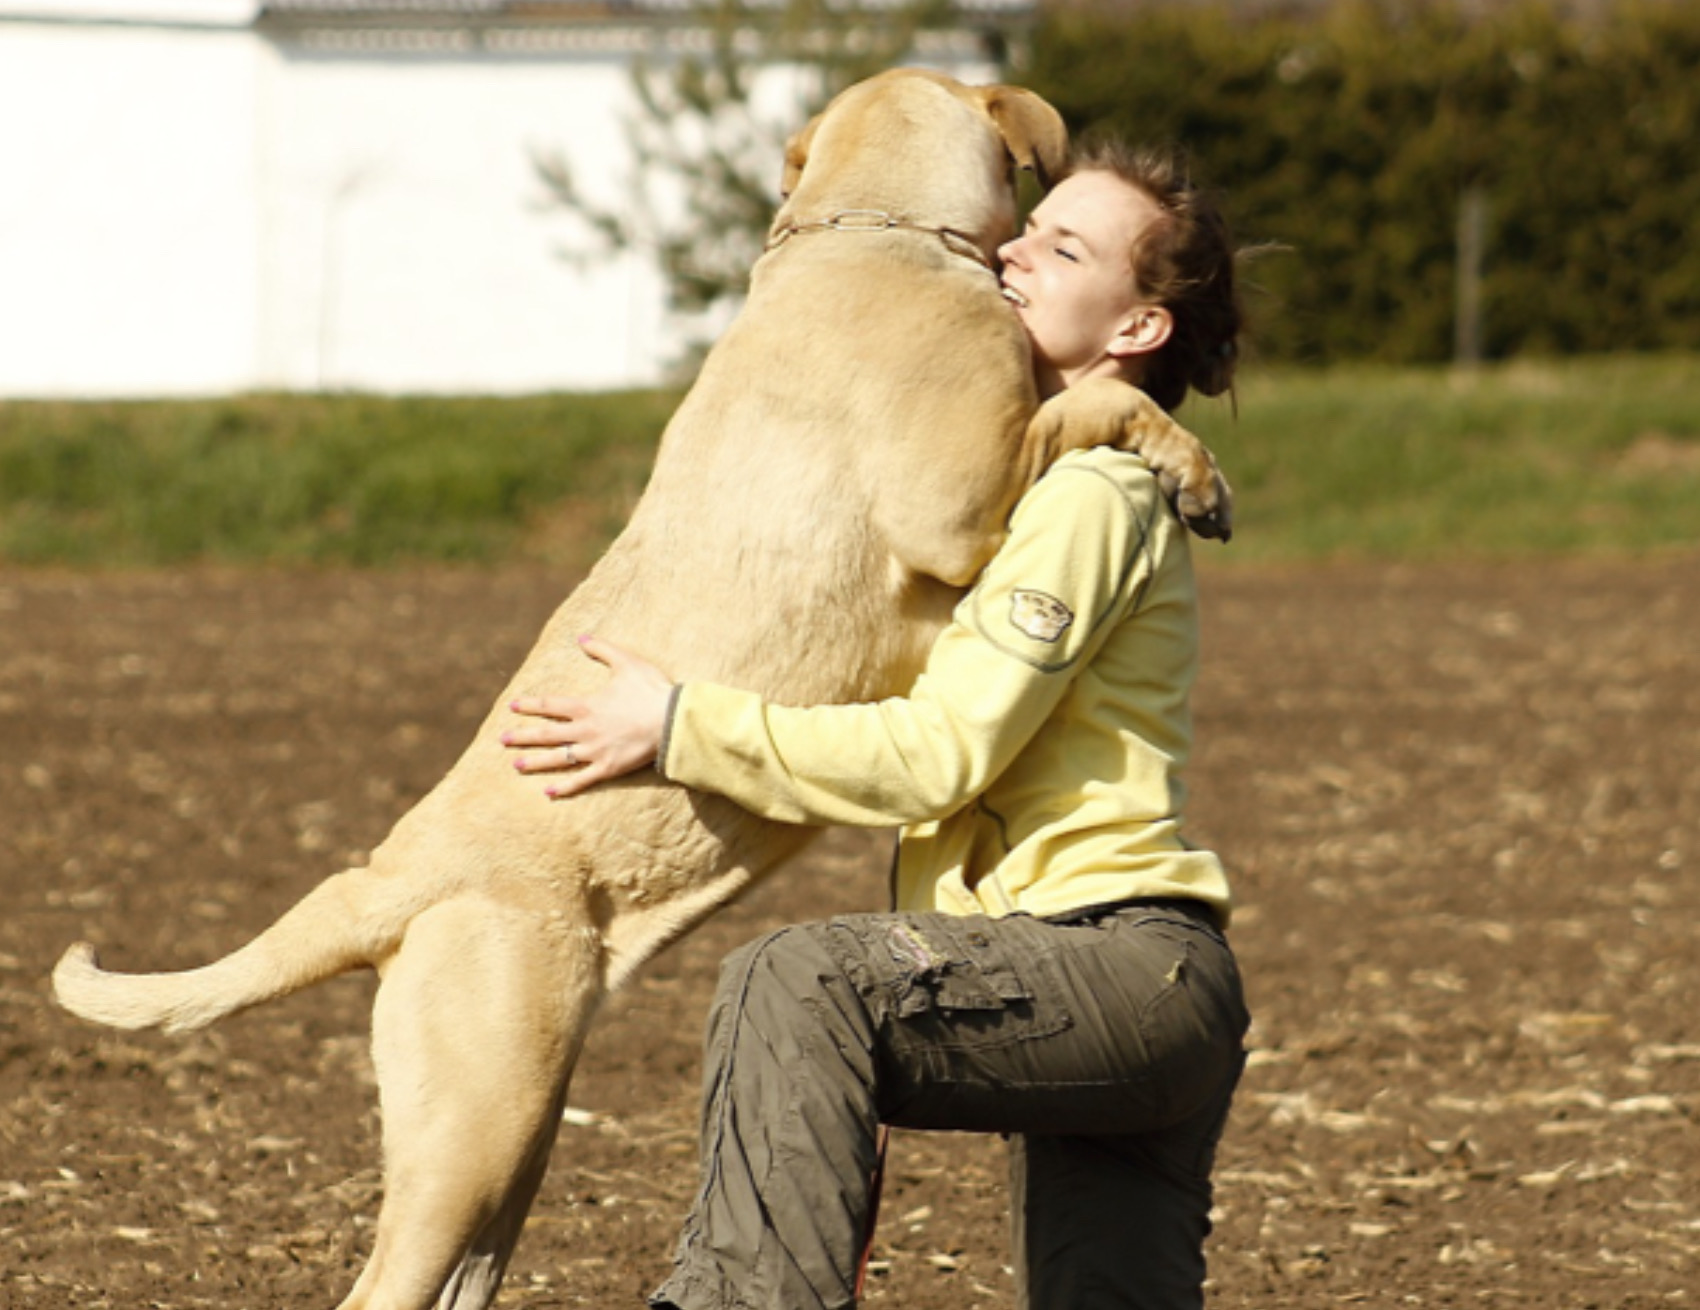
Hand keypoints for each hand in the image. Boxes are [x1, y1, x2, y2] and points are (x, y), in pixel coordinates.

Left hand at [503, 637, 674, 798]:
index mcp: (587, 706)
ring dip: (536, 761)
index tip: (513, 705)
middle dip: (523, 736)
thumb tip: (582, 638)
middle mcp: (585, 730)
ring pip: (559, 758)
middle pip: (547, 734)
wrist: (673, 721)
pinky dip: (564, 787)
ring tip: (516, 765)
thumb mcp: (627, 662)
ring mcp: (595, 752)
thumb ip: (603, 650)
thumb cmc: (652, 690)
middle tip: (502, 740)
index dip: (531, 705)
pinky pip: (581, 780)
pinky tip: (548, 792)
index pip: (551, 705)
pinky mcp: (608, 768)